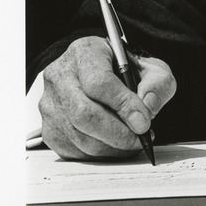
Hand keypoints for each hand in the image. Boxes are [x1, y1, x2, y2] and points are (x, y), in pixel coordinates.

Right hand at [40, 36, 176, 159]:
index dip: (123, 105)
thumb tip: (148, 107)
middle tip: (140, 137)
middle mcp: (60, 76)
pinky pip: (74, 150)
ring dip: (111, 146)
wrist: (102, 73)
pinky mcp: (49, 129)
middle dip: (117, 132)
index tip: (144, 121)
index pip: (99, 82)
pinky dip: (100, 153)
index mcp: (85, 52)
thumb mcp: (150, 67)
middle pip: (84, 113)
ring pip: (79, 136)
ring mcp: (51, 104)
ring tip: (133, 140)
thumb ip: (157, 84)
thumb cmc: (125, 69)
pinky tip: (116, 144)